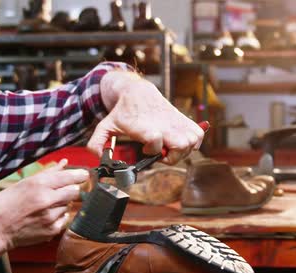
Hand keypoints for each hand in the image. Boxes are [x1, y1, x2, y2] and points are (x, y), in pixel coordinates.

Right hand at [0, 159, 88, 250]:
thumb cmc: (7, 204)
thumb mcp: (24, 183)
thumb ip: (48, 173)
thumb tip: (65, 163)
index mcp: (39, 184)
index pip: (69, 177)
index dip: (80, 175)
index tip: (85, 175)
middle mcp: (47, 199)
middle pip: (75, 191)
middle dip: (72, 189)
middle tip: (63, 191)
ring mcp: (51, 216)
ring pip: (68, 205)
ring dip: (62, 204)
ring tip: (45, 206)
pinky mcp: (52, 229)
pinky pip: (64, 219)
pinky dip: (58, 217)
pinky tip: (44, 216)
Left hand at [88, 71, 204, 163]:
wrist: (138, 92)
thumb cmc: (123, 112)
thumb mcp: (105, 125)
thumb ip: (96, 143)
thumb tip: (98, 157)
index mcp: (145, 127)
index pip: (156, 140)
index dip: (153, 149)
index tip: (144, 148)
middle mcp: (163, 125)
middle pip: (181, 147)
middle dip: (172, 157)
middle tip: (160, 152)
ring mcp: (176, 123)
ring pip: (192, 143)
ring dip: (182, 151)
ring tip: (168, 147)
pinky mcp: (185, 120)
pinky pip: (199, 136)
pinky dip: (193, 142)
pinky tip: (178, 141)